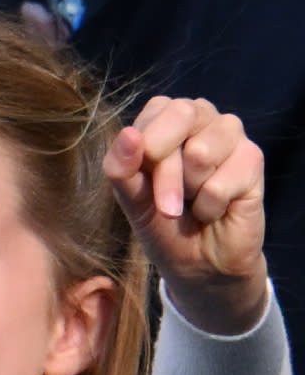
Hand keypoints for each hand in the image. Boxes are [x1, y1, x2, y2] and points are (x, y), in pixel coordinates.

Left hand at [102, 96, 266, 334]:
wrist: (198, 263)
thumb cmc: (162, 224)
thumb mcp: (131, 199)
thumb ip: (121, 168)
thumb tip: (127, 135)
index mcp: (165, 114)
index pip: (156, 111)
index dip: (146, 152)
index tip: (144, 187)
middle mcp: (200, 115)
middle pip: (182, 117)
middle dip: (167, 173)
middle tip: (168, 206)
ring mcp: (230, 134)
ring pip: (201, 152)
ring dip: (190, 192)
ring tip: (194, 201)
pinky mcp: (252, 159)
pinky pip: (220, 184)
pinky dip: (210, 207)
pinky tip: (214, 210)